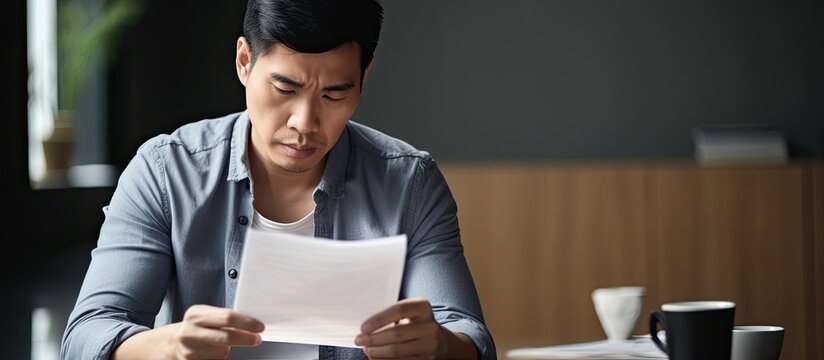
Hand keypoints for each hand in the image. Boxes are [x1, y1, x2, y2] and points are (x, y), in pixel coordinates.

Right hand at [113, 304, 263, 359]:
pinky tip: (212, 353)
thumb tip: (250, 323)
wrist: (165, 346)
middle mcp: (190, 331)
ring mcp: (188, 350)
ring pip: (222, 352)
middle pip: (227, 337)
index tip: (259, 327)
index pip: (228, 317)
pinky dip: (218, 358)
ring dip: (228, 350)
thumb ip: (222, 318)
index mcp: (196, 314)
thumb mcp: (202, 316)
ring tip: (220, 345)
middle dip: (246, 339)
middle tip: (256, 339)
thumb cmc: (191, 328)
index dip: (247, 323)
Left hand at [354, 298, 476, 358]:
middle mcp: (429, 326)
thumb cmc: (415, 323)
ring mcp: (429, 345)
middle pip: (396, 333)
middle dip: (373, 339)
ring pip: (397, 351)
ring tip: (366, 349)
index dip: (379, 319)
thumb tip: (366, 327)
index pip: (399, 310)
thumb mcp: (410, 312)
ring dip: (377, 352)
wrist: (439, 341)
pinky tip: (376, 357)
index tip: (363, 327)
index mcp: (423, 307)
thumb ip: (392, 314)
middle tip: (358, 340)